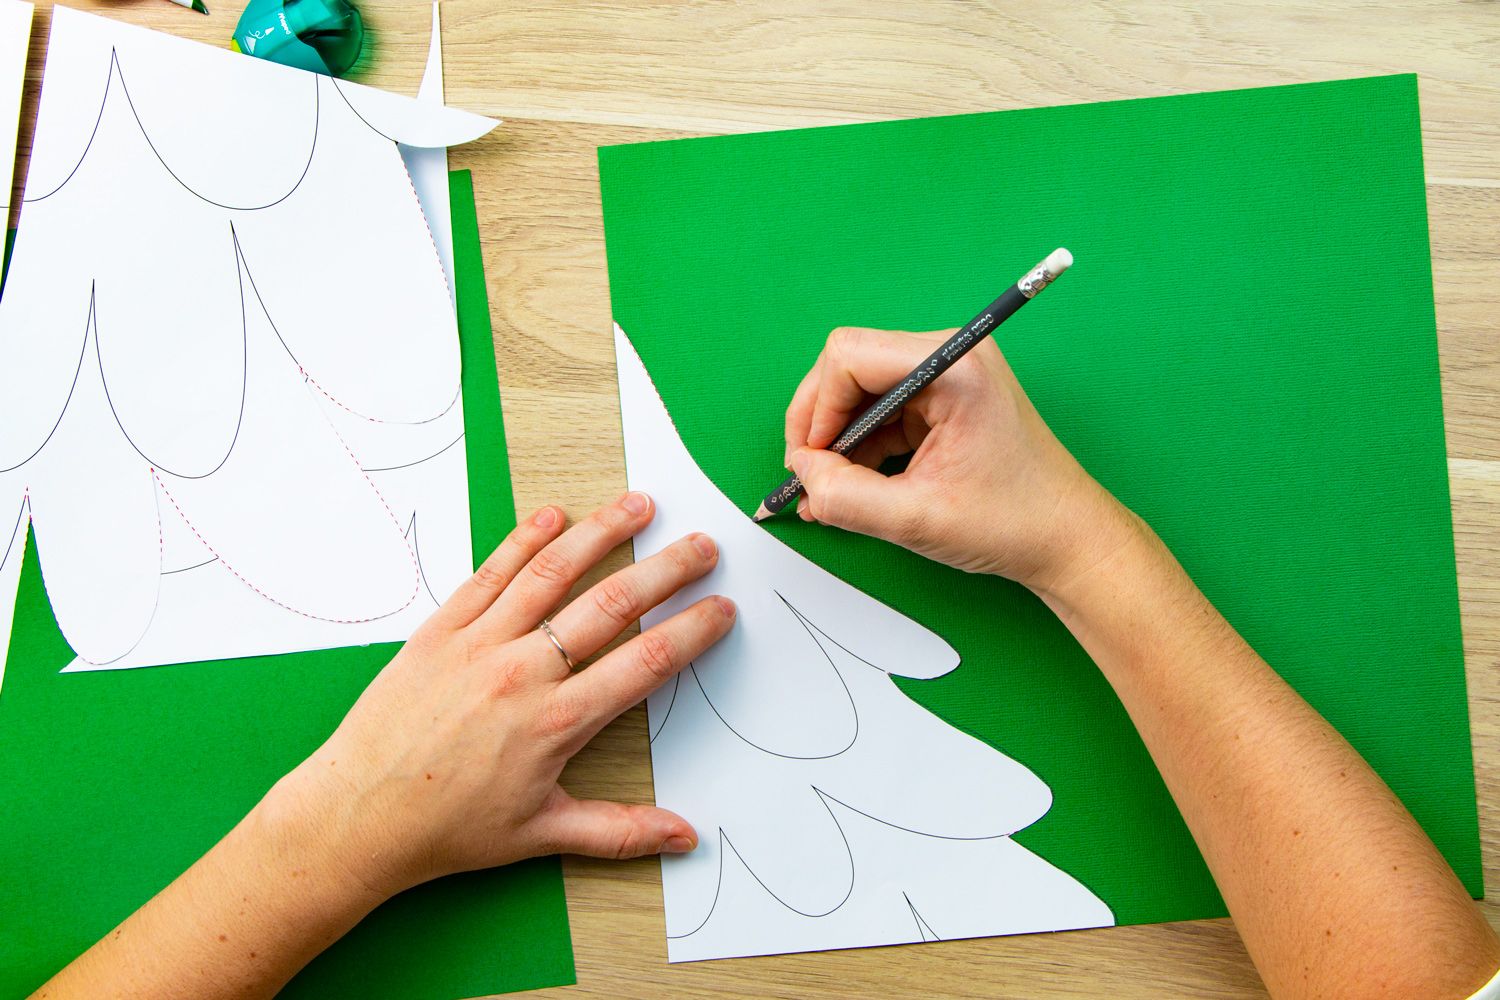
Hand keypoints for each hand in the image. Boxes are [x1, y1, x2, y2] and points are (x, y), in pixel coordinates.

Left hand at [263, 493, 735, 898]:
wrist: (357, 815)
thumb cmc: (447, 828)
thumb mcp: (541, 835)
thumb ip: (620, 832)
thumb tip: (684, 837)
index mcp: (556, 722)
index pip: (646, 661)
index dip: (693, 630)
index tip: (721, 607)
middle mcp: (523, 672)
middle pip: (612, 604)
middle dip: (666, 570)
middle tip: (702, 545)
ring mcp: (479, 644)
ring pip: (552, 574)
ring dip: (602, 533)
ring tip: (640, 505)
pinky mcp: (439, 631)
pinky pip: (488, 574)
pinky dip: (522, 541)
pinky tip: (552, 516)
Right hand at [784, 326, 1129, 589]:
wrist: (1067, 541)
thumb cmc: (1014, 523)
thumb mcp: (917, 519)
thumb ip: (846, 497)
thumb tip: (802, 475)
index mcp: (953, 367)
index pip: (849, 356)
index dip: (816, 410)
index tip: (810, 462)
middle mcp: (949, 357)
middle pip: (849, 367)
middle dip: (821, 423)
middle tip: (809, 476)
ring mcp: (947, 377)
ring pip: (860, 391)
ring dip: (838, 439)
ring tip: (830, 491)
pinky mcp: (944, 402)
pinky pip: (881, 411)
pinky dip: (859, 446)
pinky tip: (852, 485)